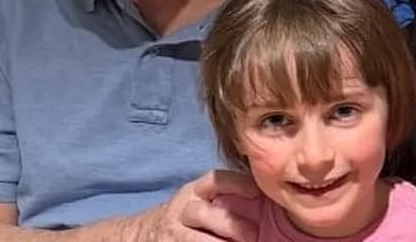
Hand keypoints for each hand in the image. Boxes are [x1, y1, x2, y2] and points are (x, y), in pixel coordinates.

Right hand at [141, 170, 260, 241]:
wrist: (146, 233)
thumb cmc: (190, 215)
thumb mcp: (203, 200)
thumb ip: (228, 197)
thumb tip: (269, 196)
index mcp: (195, 191)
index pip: (216, 180)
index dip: (238, 184)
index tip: (259, 192)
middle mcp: (183, 209)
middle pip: (204, 213)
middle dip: (231, 225)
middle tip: (255, 234)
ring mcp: (173, 232)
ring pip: (194, 239)